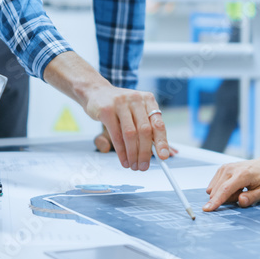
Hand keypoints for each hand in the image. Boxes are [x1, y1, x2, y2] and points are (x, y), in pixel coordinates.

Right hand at [42, 51, 169, 171]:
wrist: (96, 92)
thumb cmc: (120, 106)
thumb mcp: (136, 112)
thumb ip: (147, 128)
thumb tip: (158, 152)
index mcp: (148, 100)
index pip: (158, 123)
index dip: (162, 142)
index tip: (163, 157)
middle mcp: (136, 99)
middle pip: (145, 131)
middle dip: (145, 152)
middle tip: (144, 166)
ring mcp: (121, 103)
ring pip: (130, 134)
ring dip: (132, 154)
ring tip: (133, 165)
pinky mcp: (106, 110)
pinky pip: (116, 135)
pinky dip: (121, 151)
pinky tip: (123, 159)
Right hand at [203, 155, 259, 211]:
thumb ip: (252, 197)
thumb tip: (240, 201)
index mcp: (243, 174)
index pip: (225, 189)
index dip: (216, 201)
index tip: (207, 209)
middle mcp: (231, 169)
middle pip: (219, 191)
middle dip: (229, 199)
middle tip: (244, 193)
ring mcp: (225, 168)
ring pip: (215, 189)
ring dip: (226, 194)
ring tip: (240, 189)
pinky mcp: (222, 169)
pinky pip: (215, 186)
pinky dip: (224, 189)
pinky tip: (235, 186)